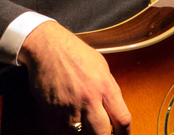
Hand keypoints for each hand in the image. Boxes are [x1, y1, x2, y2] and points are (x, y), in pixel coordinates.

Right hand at [19, 20, 131, 134]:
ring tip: (83, 124)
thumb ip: (110, 90)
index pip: (122, 119)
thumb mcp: (102, 67)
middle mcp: (89, 99)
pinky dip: (65, 130)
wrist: (48, 47)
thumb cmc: (76, 54)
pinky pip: (61, 131)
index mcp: (105, 87)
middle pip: (102, 134)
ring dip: (83, 133)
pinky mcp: (52, 112)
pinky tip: (68, 121)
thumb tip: (115, 110)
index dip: (124, 133)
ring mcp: (70, 107)